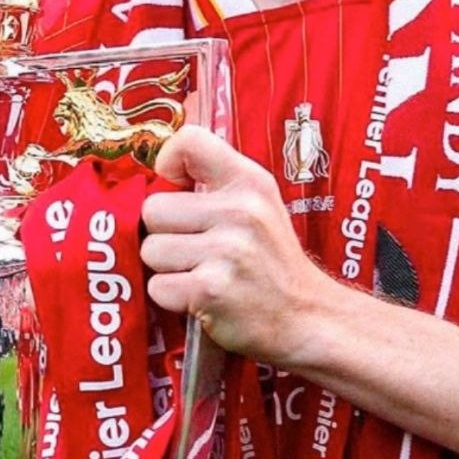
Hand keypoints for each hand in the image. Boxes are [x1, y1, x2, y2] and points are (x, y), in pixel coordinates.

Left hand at [141, 126, 330, 364]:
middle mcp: (240, 211)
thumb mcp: (259, 205)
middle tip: (197, 250)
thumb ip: (216, 182)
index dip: (168, 162)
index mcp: (250, 182)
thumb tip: (159, 167)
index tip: (177, 187)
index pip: (190, 141)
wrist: (307, 318)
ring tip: (202, 274)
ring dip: (168, 269)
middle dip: (165, 234)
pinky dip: (173, 298)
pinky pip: (157, 287)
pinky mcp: (210, 290)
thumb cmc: (272, 262)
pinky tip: (203, 298)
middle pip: (153, 208)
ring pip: (150, 249)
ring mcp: (226, 251)